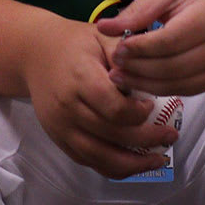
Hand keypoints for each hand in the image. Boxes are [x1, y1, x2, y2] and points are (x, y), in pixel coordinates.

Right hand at [24, 22, 170, 177]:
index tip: (153, 105)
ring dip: (134, 164)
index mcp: (80, 78)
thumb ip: (128, 55)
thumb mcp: (102, 36)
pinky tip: (135, 162)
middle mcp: (68, 107)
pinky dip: (114, 168)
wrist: (35, 53)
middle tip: (170, 137)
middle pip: (112, 135)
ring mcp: (61, 127)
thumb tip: (154, 77)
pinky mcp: (59, 139)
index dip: (139, 113)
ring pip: (101, 157)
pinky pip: (89, 162)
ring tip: (159, 159)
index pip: (114, 108)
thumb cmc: (74, 44)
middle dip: (148, 140)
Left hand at [96, 0, 204, 96]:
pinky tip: (144, 81)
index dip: (140, 48)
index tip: (118, 48)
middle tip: (114, 67)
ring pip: (181, 84)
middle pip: (174, 67)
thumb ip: (139, 10)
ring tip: (122, 78)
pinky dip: (164, 88)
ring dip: (147, 84)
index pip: (168, 41)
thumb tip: (104, 27)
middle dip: (139, 70)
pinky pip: (191, 89)